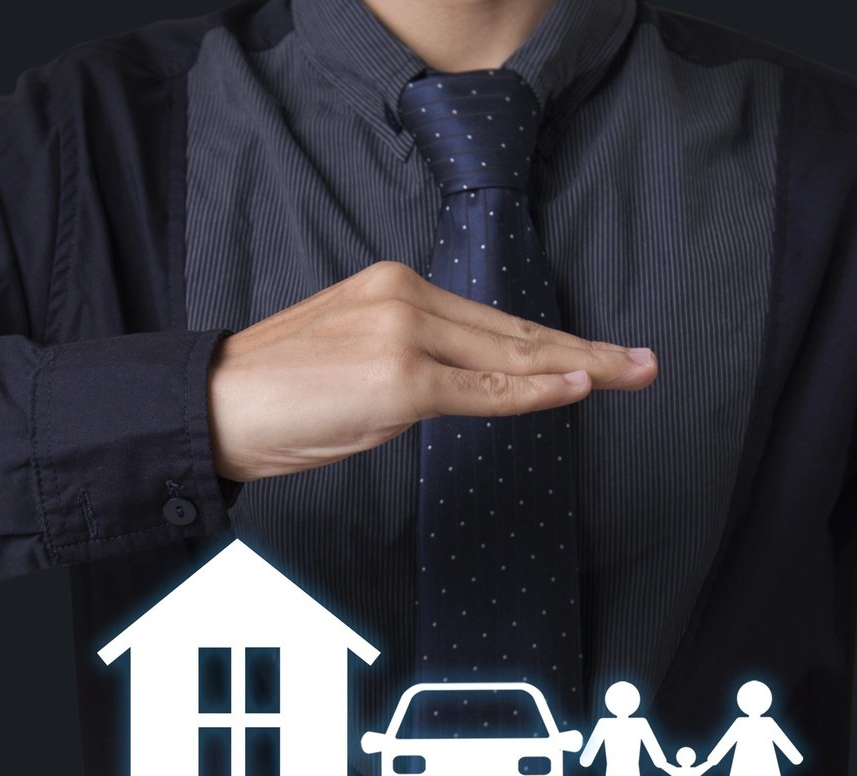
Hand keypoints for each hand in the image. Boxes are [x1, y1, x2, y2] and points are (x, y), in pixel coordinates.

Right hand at [206, 261, 658, 481]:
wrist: (211, 406)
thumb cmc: (272, 399)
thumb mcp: (353, 369)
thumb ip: (412, 368)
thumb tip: (458, 392)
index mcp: (394, 288)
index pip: (493, 322)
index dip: (555, 341)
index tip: (603, 355)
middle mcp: (405, 298)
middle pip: (516, 332)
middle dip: (587, 351)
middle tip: (646, 363)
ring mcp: (404, 336)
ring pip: (510, 357)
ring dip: (580, 367)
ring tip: (634, 373)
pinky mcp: (399, 379)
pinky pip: (482, 390)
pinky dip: (534, 391)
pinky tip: (579, 386)